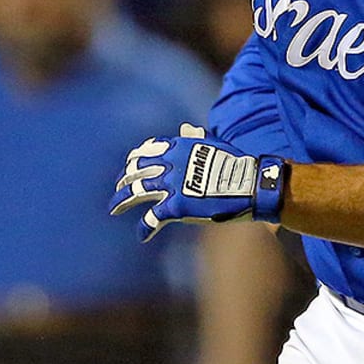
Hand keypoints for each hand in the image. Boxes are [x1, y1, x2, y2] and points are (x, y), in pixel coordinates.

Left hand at [110, 124, 288, 241]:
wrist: (250, 185)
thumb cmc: (236, 164)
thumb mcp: (213, 145)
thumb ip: (195, 138)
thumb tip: (184, 127)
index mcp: (179, 145)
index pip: (146, 150)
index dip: (134, 160)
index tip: (130, 167)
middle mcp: (170, 163)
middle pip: (136, 170)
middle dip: (123, 180)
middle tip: (117, 189)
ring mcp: (171, 185)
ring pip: (136, 191)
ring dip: (121, 200)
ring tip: (114, 208)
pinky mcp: (175, 206)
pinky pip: (152, 218)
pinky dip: (144, 228)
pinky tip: (142, 236)